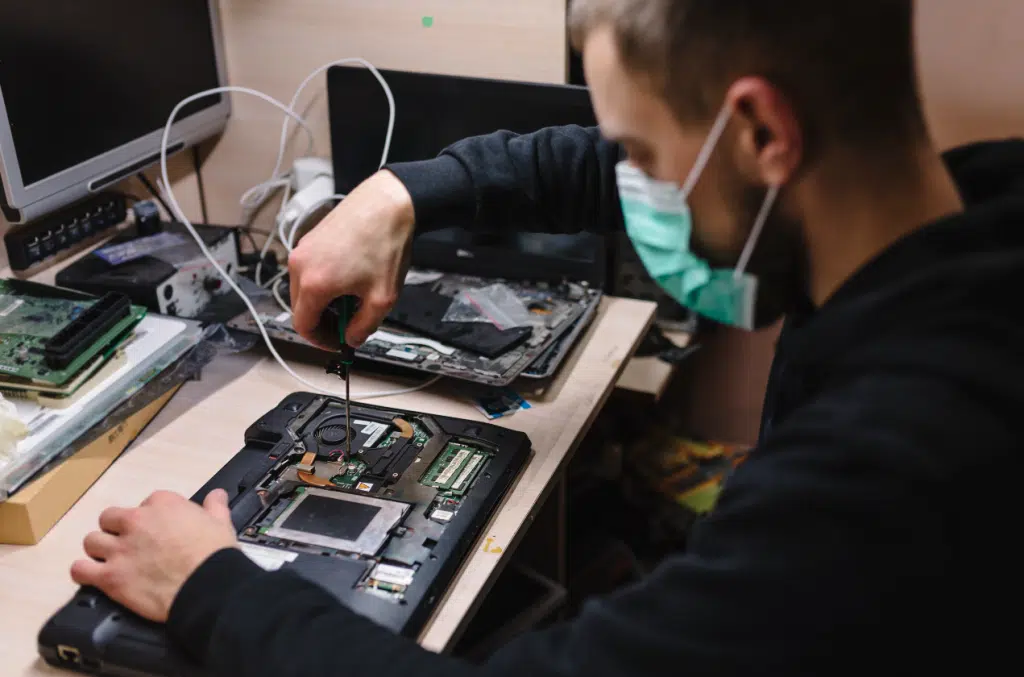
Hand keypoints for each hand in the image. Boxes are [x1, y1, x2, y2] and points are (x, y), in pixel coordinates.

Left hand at [70, 489, 237, 622]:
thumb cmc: (215, 554)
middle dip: (117, 530)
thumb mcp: (221, 522)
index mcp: (162, 504)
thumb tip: (216, 495)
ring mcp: (119, 549)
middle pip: (110, 518)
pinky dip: (84, 572)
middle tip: (131, 544)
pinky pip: (80, 569)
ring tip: (111, 561)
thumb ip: (214, 506)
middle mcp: (135, 521)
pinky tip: (93, 576)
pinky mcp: (110, 577)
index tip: (159, 531)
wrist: (207, 586)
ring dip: (99, 549)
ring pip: (91, 541)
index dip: (152, 519)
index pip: (146, 504)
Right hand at [288, 170, 415, 348]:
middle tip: (348, 323)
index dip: (320, 341)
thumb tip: (351, 338)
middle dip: (323, 321)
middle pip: (301, 308)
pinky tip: (349, 277)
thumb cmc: (384, 244)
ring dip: (324, 301)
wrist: (388, 202)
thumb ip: (363, 327)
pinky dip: (324, 282)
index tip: (337, 343)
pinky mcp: (310, 238)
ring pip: (304, 289)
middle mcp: (300, 266)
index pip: (303, 326)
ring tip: (353, 297)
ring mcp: (303, 249)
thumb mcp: (382, 298)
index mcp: (313, 284)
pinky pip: (309, 270)